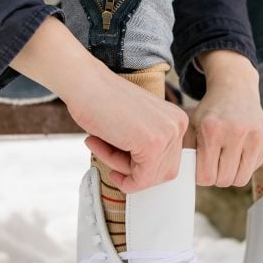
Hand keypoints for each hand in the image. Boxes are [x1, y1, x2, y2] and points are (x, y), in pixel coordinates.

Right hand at [9, 18, 186, 192]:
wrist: (85, 83)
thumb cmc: (101, 103)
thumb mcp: (135, 127)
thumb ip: (146, 148)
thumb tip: (145, 179)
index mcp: (176, 119)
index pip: (168, 162)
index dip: (141, 167)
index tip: (119, 160)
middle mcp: (178, 125)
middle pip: (163, 173)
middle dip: (133, 171)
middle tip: (107, 154)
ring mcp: (168, 134)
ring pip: (149, 177)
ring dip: (120, 168)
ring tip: (99, 144)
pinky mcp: (153, 143)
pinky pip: (139, 178)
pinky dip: (118, 172)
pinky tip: (99, 146)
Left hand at [189, 50, 262, 186]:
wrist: (236, 89)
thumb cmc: (210, 111)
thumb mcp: (191, 125)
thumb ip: (185, 150)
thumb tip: (182, 177)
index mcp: (212, 130)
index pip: (206, 176)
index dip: (201, 176)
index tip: (200, 167)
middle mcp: (236, 133)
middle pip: (224, 180)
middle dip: (216, 176)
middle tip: (213, 165)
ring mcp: (255, 138)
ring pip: (241, 180)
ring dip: (231, 175)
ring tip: (225, 162)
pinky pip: (253, 170)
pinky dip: (244, 166)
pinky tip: (238, 152)